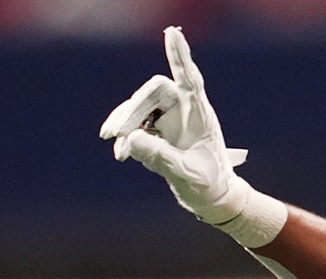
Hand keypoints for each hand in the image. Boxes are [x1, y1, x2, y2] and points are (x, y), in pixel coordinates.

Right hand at [100, 26, 250, 224]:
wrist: (211, 198)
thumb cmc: (208, 186)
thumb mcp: (186, 175)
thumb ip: (161, 158)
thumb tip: (132, 139)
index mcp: (201, 115)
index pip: (190, 79)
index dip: (179, 56)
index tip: (172, 33)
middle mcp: (184, 111)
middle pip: (152, 93)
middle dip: (131, 110)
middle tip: (115, 134)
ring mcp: (169, 118)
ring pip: (138, 106)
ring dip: (124, 123)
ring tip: (118, 149)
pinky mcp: (156, 130)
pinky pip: (134, 125)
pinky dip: (126, 138)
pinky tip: (122, 154)